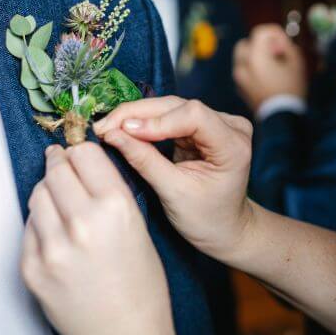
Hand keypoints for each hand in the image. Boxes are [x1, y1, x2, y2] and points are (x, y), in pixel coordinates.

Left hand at [21, 143, 178, 334]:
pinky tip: (55, 234)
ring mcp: (52, 247)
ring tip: (60, 203)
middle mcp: (82, 223)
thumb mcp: (137, 226)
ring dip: (47, 193)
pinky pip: (28, 228)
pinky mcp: (31, 268)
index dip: (80, 152)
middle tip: (60, 165)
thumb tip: (79, 162)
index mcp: (115, 208)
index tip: (77, 154)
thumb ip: (108, 192)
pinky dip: (39, 224)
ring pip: (37, 195)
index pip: (84, 154)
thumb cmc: (139, 286)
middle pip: (56, 170)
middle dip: (59, 165)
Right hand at [94, 97, 254, 263]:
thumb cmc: (207, 218)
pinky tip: (121, 128)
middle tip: (103, 127)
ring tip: (106, 127)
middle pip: (178, 106)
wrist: (226, 229)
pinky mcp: (200, 124)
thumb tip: (112, 135)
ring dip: (136, 116)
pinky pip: (168, 115)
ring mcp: (216, 121)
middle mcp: (229, 124)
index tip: (123, 132)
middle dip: (137, 115)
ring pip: (169, 107)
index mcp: (233, 144)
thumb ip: (145, 161)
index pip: (193, 115)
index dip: (156, 121)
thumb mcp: (174, 193)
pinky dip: (143, 122)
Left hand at [233, 24, 307, 111]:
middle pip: (246, 43)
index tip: (282, 41)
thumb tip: (278, 40)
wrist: (280, 116)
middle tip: (275, 53)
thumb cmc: (291, 88)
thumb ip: (286, 45)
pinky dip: (251, 68)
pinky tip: (265, 77)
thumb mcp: (296, 63)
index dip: (273, 32)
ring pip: (243, 57)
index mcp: (256, 56)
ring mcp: (239, 77)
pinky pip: (243, 70)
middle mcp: (243, 64)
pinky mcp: (240, 87)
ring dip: (255, 56)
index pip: (259, 32)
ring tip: (271, 65)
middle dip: (260, 44)